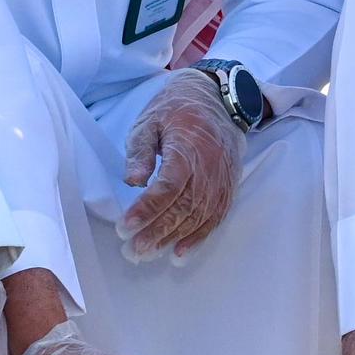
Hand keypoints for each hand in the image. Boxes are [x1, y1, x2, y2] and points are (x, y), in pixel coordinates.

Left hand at [117, 69, 247, 257]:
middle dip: (157, 232)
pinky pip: (216, 217)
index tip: (125, 227)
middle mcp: (210, 167)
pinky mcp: (229, 187)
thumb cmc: (176, 109)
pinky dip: (198, 238)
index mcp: (188, 148)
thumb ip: (140, 151)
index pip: (167, 186)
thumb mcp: (150, 120)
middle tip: (133, 251)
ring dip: (174, 239)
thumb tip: (133, 181)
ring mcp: (222, 180)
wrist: (218, 100)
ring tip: (149, 254)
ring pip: (199, 217)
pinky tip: (179, 253)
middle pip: (183, 207)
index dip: (146, 210)